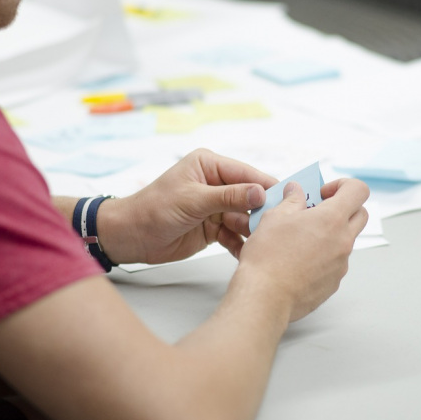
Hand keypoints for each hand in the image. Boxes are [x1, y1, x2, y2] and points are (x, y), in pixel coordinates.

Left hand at [98, 149, 277, 263]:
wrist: (131, 237)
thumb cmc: (153, 209)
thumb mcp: (193, 199)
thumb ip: (229, 197)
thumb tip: (261, 192)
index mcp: (210, 165)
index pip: (247, 174)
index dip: (267, 187)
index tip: (289, 200)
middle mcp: (216, 184)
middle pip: (250, 197)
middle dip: (262, 213)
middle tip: (278, 227)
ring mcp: (216, 207)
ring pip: (245, 218)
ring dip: (253, 231)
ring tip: (264, 244)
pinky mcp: (214, 228)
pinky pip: (235, 235)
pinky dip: (241, 244)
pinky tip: (249, 254)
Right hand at [235, 178, 368, 322]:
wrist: (265, 296)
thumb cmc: (268, 256)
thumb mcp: (275, 217)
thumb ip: (291, 200)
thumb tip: (296, 191)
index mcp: (332, 219)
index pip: (358, 191)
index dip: (343, 186)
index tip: (323, 193)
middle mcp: (343, 241)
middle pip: (360, 215)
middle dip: (343, 208)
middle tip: (317, 212)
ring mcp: (341, 264)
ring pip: (346, 240)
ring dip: (330, 234)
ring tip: (300, 239)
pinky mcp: (333, 283)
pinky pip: (335, 262)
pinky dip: (323, 256)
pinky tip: (298, 261)